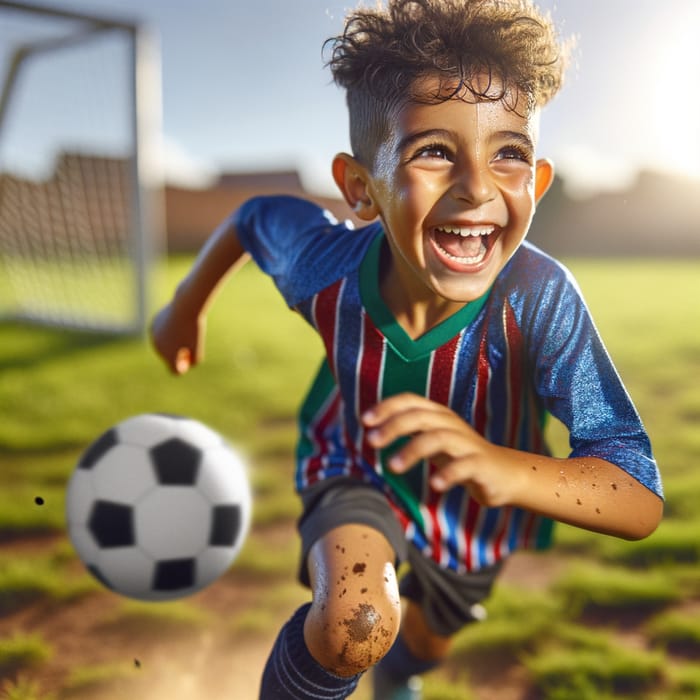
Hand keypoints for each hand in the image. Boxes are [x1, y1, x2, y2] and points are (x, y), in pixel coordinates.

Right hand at [150, 301, 204, 374]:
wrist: (185, 307)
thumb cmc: (194, 330)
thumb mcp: (199, 349)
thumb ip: (193, 361)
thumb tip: (185, 363)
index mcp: (169, 356)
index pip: (175, 371)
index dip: (183, 367)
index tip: (189, 357)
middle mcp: (158, 349)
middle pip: (169, 357)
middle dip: (178, 353)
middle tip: (189, 341)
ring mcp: (154, 337)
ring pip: (164, 345)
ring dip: (172, 342)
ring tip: (183, 331)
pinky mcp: (152, 327)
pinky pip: (162, 334)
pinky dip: (169, 332)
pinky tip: (176, 324)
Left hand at [362, 393, 522, 506]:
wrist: (505, 474)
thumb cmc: (461, 455)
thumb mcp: (433, 440)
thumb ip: (409, 432)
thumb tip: (373, 431)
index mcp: (438, 415)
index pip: (411, 401)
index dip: (387, 407)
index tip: (365, 420)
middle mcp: (451, 424)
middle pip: (420, 416)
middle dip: (394, 426)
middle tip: (371, 441)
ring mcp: (467, 443)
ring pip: (438, 438)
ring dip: (412, 450)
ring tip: (392, 467)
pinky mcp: (481, 465)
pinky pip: (464, 466)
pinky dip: (448, 474)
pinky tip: (435, 485)